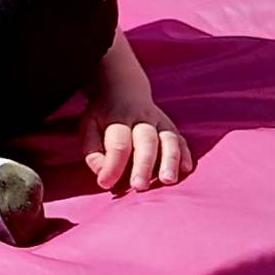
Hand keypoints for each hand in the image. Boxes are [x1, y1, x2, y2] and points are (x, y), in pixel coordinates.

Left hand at [81, 74, 192, 193]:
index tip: (106, 184)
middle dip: (143, 165)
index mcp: (117, 119)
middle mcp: (141, 119)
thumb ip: (93, 152)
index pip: (118, 144)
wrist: (123, 87)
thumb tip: (104, 177)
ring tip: (168, 180)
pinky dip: (185, 154)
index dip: (112, 166)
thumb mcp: (88, 127)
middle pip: (146, 142)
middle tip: (139, 187)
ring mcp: (160, 122)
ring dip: (170, 161)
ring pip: (169, 140)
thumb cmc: (103, 116)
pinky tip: (186, 169)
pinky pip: (181, 140)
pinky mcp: (171, 127)